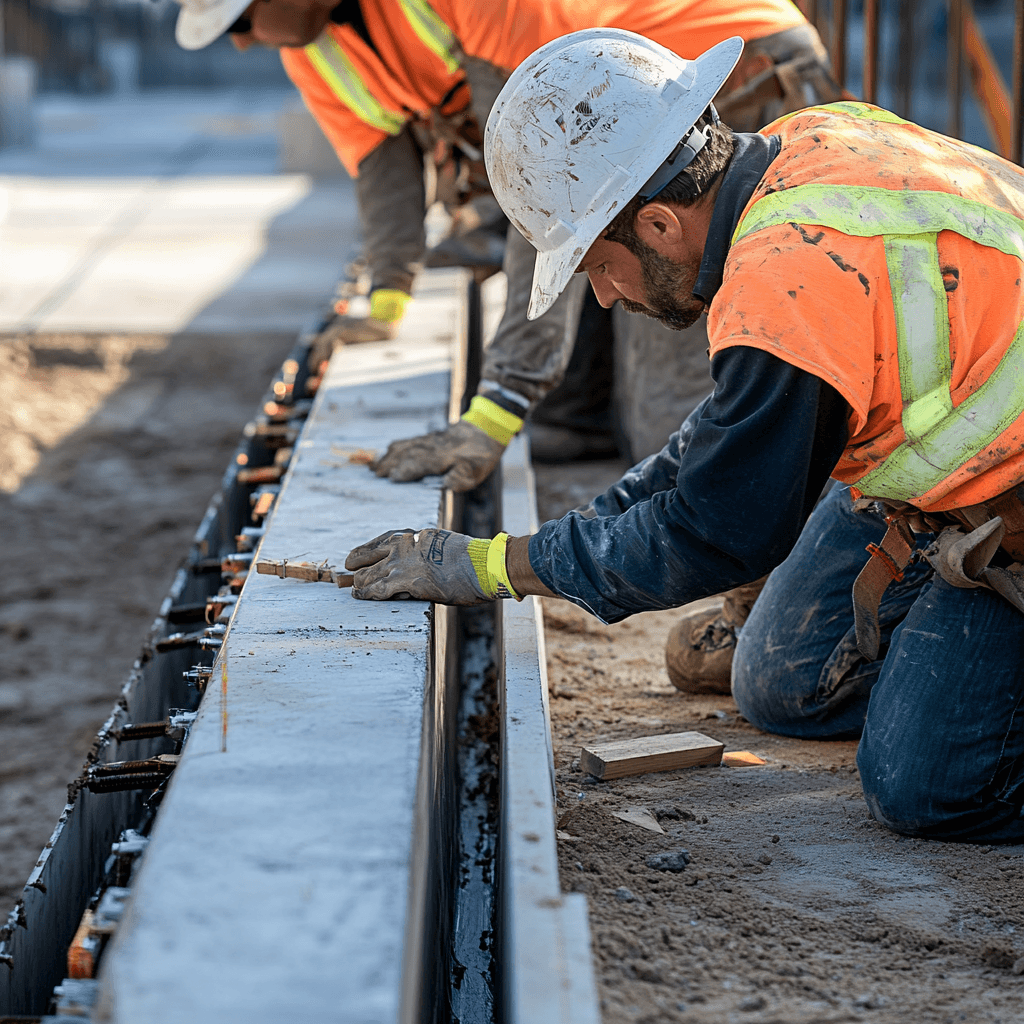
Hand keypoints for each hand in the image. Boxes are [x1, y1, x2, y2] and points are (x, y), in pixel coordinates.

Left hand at [345, 529, 491, 604]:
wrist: (484, 566)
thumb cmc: (472, 560)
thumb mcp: (443, 545)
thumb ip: (424, 552)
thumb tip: (418, 566)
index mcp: (414, 535)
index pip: (379, 542)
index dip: (363, 553)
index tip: (354, 560)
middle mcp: (403, 545)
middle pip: (367, 558)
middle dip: (356, 569)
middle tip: (346, 578)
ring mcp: (402, 563)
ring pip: (367, 575)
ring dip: (359, 584)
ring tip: (353, 590)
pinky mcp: (405, 582)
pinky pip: (376, 590)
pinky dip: (365, 594)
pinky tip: (358, 596)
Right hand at [371, 419, 504, 491]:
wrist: (486, 429)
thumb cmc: (480, 455)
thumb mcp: (475, 471)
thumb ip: (459, 479)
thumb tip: (446, 484)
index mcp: (442, 457)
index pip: (419, 464)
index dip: (405, 471)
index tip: (391, 478)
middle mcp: (432, 447)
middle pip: (407, 455)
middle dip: (390, 464)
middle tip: (375, 474)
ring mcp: (429, 440)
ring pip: (406, 447)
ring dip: (390, 456)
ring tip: (376, 464)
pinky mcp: (430, 437)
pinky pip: (410, 441)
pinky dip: (397, 446)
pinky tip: (389, 450)